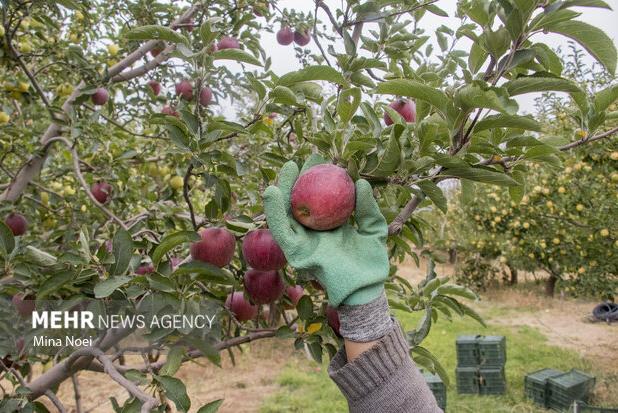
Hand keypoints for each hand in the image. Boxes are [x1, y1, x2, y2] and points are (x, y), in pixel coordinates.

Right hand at [263, 155, 388, 307]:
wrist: (365, 287)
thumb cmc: (371, 262)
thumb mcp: (374, 228)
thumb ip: (368, 207)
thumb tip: (361, 182)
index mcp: (328, 227)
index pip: (319, 199)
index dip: (317, 180)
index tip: (321, 161)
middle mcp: (312, 233)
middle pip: (300, 203)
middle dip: (299, 181)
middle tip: (304, 160)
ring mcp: (301, 242)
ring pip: (286, 213)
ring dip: (282, 190)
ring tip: (287, 169)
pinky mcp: (294, 253)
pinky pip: (281, 229)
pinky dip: (274, 211)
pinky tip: (273, 191)